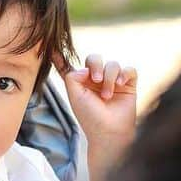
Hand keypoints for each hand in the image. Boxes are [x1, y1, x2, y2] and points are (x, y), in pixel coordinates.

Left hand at [62, 53, 137, 168]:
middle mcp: (96, 80)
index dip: (61, 57)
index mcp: (81, 83)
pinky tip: (120, 84)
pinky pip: (129, 70)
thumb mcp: (74, 96)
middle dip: (96, 65)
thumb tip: (84, 67)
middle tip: (95, 79)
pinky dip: (124, 74)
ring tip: (107, 95)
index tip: (51, 48)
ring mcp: (113, 82)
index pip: (71, 66)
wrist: (109, 131)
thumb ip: (72, 76)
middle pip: (95, 59)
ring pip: (113, 64)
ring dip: (109, 78)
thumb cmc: (90, 117)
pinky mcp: (128, 85)